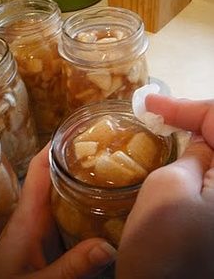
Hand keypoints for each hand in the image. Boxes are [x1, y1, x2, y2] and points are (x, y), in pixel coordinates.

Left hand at [0, 144, 115, 278]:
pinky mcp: (54, 237)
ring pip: (69, 192)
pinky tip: (110, 207)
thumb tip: (109, 248)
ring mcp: (47, 224)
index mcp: (29, 213)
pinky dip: (90, 204)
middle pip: (59, 174)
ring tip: (117, 171)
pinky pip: (74, 212)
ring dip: (88, 181)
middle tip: (111, 149)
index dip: (57, 145)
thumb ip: (71, 268)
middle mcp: (39, 213)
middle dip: (81, 159)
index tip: (79, 129)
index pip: (40, 167)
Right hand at [117, 95, 213, 278]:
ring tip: (167, 123)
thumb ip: (190, 155)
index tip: (151, 102)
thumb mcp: (168, 187)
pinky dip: (200, 156)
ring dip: (198, 134)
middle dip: (193, 117)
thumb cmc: (162, 247)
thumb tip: (199, 142)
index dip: (185, 107)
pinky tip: (182, 151)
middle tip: (159, 112)